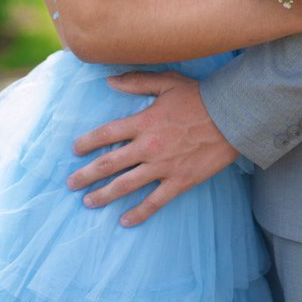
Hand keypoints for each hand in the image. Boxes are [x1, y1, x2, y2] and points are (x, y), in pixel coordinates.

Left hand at [67, 70, 237, 224]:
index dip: (88, 142)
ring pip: (126, 185)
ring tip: (88, 202)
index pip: (107, 133)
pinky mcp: (179, 181)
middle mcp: (148, 146)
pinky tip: (124, 220)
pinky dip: (138, 213)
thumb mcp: (167, 82)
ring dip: (104, 195)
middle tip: (71, 183)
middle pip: (110, 163)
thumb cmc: (198, 97)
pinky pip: (154, 201)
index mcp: (144, 122)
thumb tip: (110, 81)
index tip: (75, 150)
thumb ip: (137, 82)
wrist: (230, 117)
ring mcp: (163, 166)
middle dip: (87, 175)